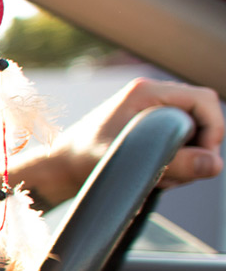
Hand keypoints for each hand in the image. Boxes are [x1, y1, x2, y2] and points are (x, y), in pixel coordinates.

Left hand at [26, 77, 223, 203]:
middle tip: (176, 175)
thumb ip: (173, 165)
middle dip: (197, 150)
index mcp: (146, 92)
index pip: (204, 100)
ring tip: (158, 178)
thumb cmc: (84, 161)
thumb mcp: (129, 162)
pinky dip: (176, 164)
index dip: (213, 129)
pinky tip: (156, 177)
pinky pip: (181, 146)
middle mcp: (153, 97)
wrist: (61, 168)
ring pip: (194, 136)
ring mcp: (153, 113)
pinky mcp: (152, 130)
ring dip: (186, 161)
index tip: (203, 159)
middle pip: (203, 119)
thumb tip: (214, 165)